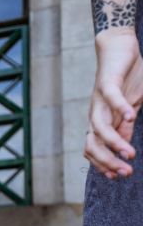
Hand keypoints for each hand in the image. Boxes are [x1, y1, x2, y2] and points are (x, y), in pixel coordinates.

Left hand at [85, 28, 142, 177]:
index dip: (102, 164)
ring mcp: (100, 100)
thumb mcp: (129, 107)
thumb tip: (124, 146)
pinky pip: (111, 98)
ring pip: (100, 128)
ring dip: (114, 143)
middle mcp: (96, 113)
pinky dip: (121, 109)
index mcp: (101, 121)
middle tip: (126, 172)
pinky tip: (133, 118)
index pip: (94, 149)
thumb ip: (124, 126)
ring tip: (130, 154)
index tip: (118, 177)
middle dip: (108, 161)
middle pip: (92, 144)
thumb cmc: (125, 79)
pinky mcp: (107, 83)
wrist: (119, 48)